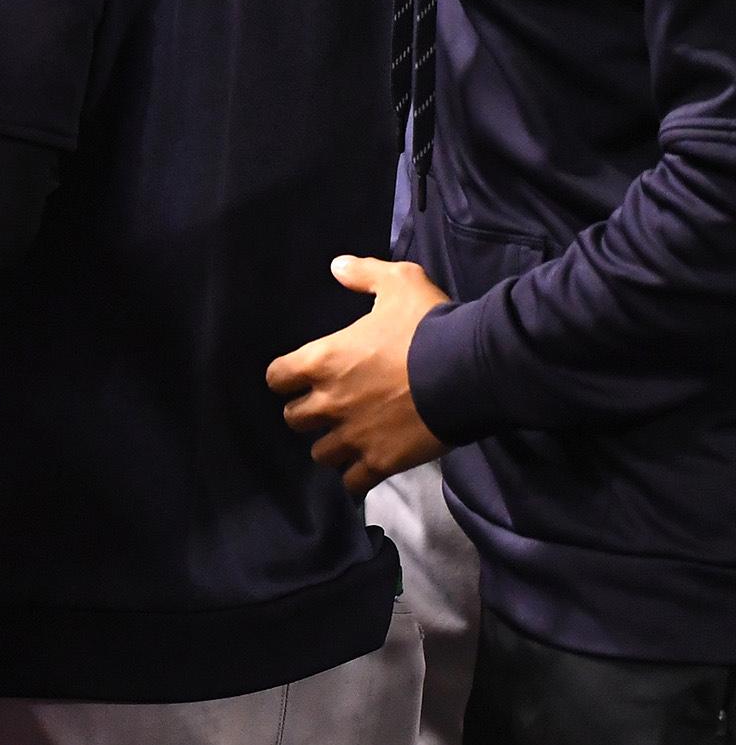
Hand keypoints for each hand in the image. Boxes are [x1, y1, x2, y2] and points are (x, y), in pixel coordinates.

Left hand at [267, 257, 452, 494]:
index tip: (299, 378)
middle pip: (294, 419)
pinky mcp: (382, 462)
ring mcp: (354, 435)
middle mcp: (330, 401)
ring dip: (331, 447)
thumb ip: (364, 273)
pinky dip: (355, 479)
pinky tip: (365, 470)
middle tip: (328, 408)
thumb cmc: (429, 325)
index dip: (286, 378)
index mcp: (323, 359)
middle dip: (308, 414)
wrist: (471, 370)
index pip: (277, 377)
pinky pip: (352, 483)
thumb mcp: (399, 283)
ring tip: (347, 440)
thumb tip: (337, 266)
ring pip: (320, 454)